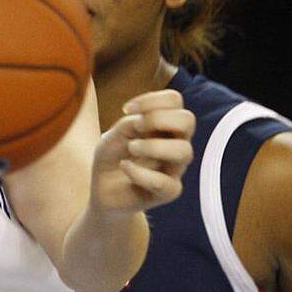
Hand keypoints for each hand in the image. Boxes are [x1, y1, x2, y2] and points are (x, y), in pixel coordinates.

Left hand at [90, 89, 194, 214]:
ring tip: (131, 148)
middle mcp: (175, 144)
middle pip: (188, 120)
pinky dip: (140, 173)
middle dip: (158, 118)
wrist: (104, 190)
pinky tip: (125, 167)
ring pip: (184, 151)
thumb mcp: (114, 135)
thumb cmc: (113, 157)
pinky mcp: (168, 192)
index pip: (175, 100)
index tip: (126, 109)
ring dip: (152, 146)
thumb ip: (130, 123)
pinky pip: (165, 182)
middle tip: (136, 128)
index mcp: (164, 125)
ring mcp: (174, 168)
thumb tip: (144, 122)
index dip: (153, 99)